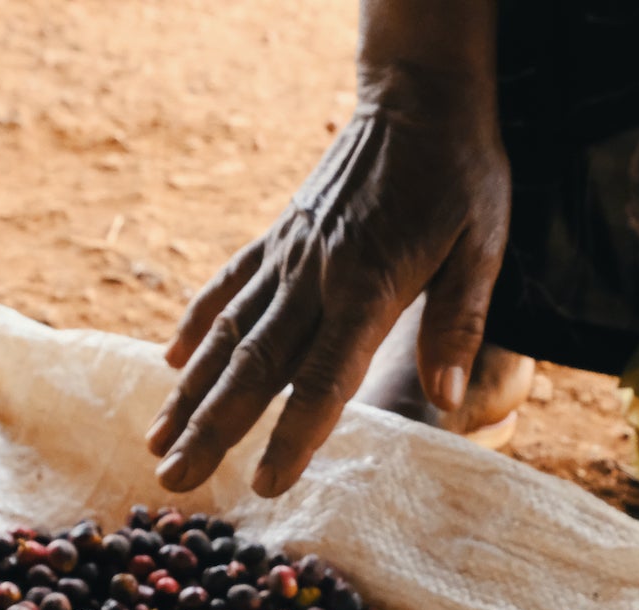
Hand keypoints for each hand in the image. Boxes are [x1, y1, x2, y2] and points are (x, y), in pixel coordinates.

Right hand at [147, 61, 508, 496]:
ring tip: (157, 440)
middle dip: (213, 430)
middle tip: (176, 482)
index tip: (265, 485)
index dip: (294, 436)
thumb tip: (447, 397)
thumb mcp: (482, 247)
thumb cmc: (461, 175)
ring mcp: (288, 255)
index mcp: (368, 286)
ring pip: (228, 334)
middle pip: (256, 367)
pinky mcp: (278, 235)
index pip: (325, 378)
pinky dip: (196, 325)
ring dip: (189, 392)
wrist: (419, 95)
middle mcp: (314, 275)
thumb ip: (459, 323)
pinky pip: (227, 286)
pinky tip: (172, 363)